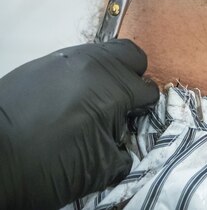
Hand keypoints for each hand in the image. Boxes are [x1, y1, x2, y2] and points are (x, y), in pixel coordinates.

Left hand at [0, 40, 157, 209]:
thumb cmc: (44, 165)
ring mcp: (68, 57)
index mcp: (112, 88)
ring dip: (108, 74)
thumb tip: (125, 143)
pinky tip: (70, 100)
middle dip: (134, 78)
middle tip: (123, 103)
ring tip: (95, 102)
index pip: (148, 90)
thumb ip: (122, 152)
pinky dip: (84, 75)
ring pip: (104, 52)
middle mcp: (94, 63)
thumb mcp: (95, 169)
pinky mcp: (47, 60)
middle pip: (132, 56)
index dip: (144, 110)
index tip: (134, 124)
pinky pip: (78, 59)